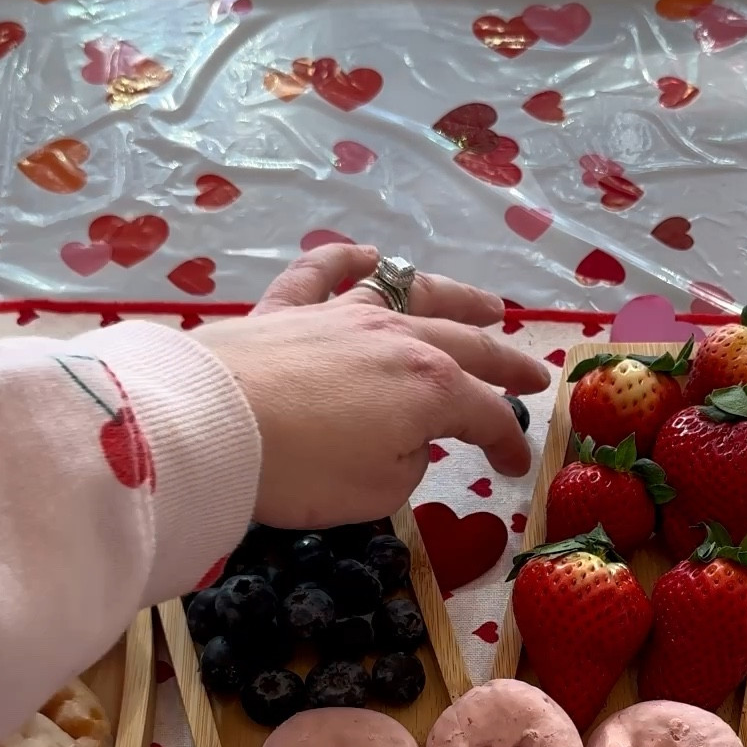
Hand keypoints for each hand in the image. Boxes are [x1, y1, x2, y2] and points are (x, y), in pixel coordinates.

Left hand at [197, 243, 549, 527]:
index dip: (505, 440)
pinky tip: (368, 256)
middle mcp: (396, 337)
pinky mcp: (283, 309)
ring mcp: (339, 314)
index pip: (485, 413)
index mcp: (430, 387)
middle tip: (534, 373)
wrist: (212, 425)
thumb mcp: (379, 490)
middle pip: (466, 345)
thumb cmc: (304, 469)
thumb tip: (408, 439)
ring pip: (410, 293)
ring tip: (488, 305)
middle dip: (506, 362)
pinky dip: (348, 260)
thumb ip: (408, 463)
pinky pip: (322, 271)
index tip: (514, 466)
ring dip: (455, 297)